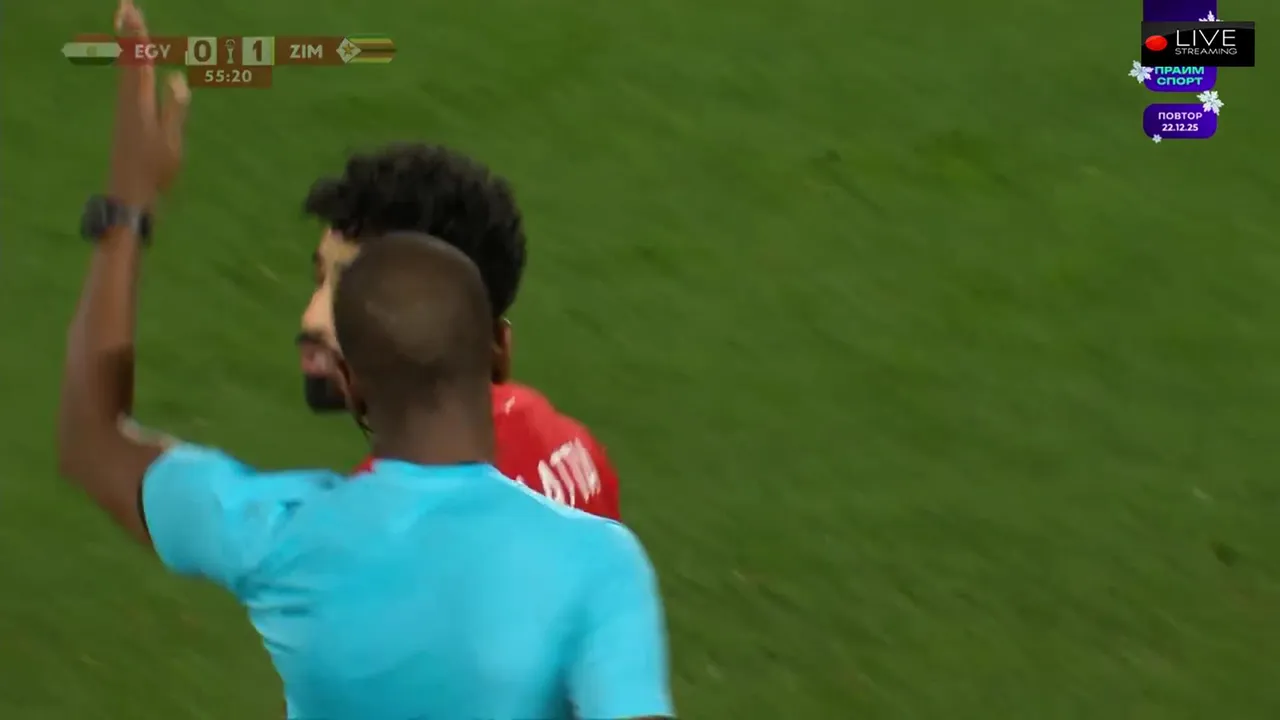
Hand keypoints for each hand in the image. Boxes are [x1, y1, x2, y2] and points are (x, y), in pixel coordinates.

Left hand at [108, 0, 189, 206]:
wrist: (128, 194)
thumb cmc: (154, 170)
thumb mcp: (171, 140)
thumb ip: (174, 108)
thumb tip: (177, 78)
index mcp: (139, 102)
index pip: (138, 62)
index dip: (137, 36)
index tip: (133, 11)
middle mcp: (128, 101)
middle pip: (127, 59)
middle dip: (129, 32)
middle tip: (125, 5)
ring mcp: (125, 110)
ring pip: (126, 69)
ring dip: (129, 45)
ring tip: (128, 24)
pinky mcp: (126, 119)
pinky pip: (128, 81)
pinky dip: (131, 64)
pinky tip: (134, 65)